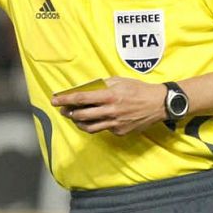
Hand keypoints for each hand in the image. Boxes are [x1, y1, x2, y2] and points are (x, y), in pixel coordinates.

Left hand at [51, 78, 167, 135]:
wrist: (158, 104)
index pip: (81, 98)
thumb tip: (86, 89)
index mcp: (110, 95)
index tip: (54, 100)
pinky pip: (103, 129)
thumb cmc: (138, 89)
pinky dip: (97, 124)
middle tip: (63, 110)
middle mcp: (111, 111)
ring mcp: (115, 123)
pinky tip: (97, 119)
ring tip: (75, 117)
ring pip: (89, 127)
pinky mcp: (120, 132)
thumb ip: (102, 85)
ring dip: (78, 122)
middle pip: (81, 115)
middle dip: (68, 112)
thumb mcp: (119, 81)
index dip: (65, 99)